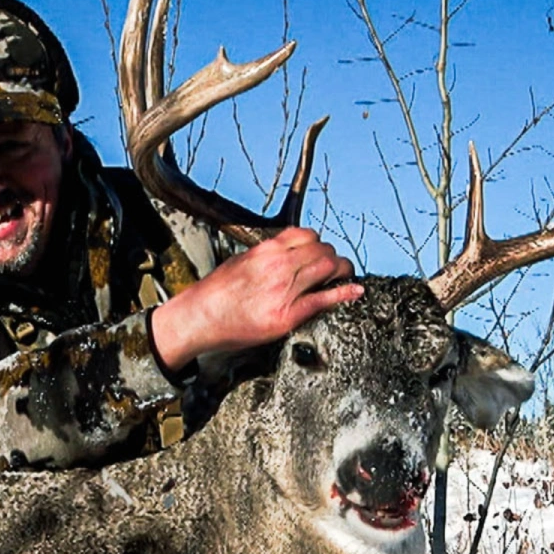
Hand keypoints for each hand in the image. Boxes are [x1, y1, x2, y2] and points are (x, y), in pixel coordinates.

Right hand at [148, 227, 360, 372]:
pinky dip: (345, 292)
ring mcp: (284, 290)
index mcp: (265, 251)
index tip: (321, 251)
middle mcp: (278, 266)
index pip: (306, 235)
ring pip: (328, 269)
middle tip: (337, 266)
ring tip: (345, 276)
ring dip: (342, 271)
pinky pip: (324, 299)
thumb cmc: (213, 294)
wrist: (198, 318)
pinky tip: (355, 291)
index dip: (319, 243)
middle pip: (323, 251)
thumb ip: (264, 256)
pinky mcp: (287, 315)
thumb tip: (284, 252)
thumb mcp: (239, 262)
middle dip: (334, 258)